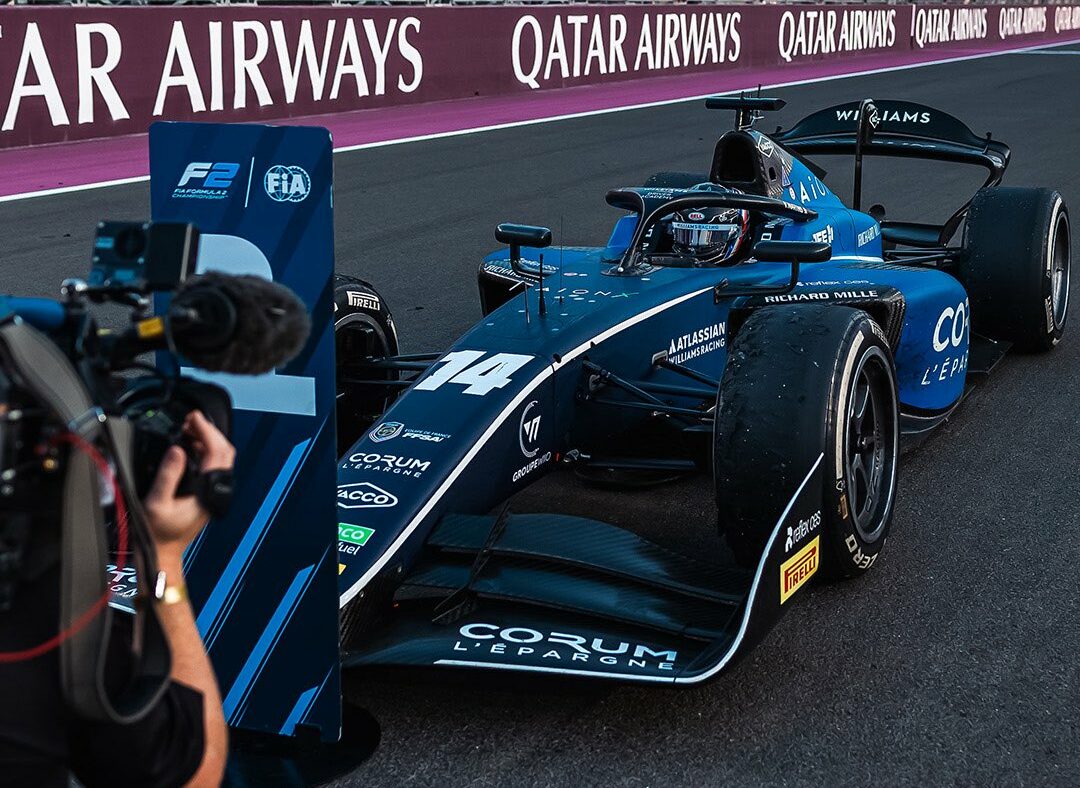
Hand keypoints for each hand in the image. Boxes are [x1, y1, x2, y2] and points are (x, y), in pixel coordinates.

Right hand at [143, 410, 234, 558]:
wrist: (163, 551)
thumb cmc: (159, 533)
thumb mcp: (157, 502)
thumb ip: (168, 475)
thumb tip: (177, 450)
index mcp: (208, 490)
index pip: (217, 452)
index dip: (206, 430)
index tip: (194, 418)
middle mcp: (216, 489)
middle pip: (224, 451)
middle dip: (210, 431)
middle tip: (191, 420)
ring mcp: (213, 491)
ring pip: (220, 458)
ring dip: (207, 440)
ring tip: (188, 428)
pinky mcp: (207, 492)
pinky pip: (212, 465)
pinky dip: (204, 450)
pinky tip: (189, 445)